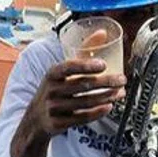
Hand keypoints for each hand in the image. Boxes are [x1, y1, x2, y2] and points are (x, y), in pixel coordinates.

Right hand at [10, 59, 125, 156]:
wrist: (35, 120)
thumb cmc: (55, 91)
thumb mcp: (63, 72)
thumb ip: (83, 51)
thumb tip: (102, 33)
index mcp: (52, 75)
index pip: (68, 68)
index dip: (85, 66)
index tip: (103, 65)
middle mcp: (51, 91)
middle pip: (82, 85)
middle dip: (106, 82)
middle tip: (122, 80)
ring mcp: (53, 108)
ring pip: (86, 102)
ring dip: (107, 97)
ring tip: (120, 93)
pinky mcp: (58, 123)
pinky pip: (82, 117)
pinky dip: (98, 112)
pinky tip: (109, 106)